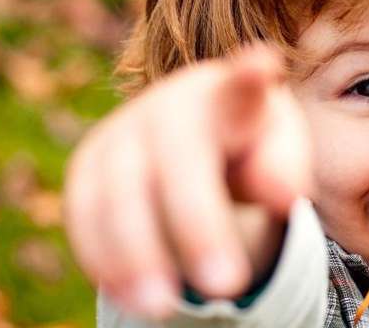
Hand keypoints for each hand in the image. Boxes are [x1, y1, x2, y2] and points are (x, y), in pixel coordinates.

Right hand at [63, 41, 311, 317]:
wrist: (195, 136)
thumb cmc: (250, 145)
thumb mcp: (278, 153)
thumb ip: (285, 168)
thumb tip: (282, 195)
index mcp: (229, 94)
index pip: (242, 81)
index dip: (250, 74)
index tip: (264, 65)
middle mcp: (169, 104)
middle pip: (178, 158)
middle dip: (199, 225)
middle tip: (228, 285)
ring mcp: (121, 133)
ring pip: (118, 192)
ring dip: (138, 255)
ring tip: (165, 308)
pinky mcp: (87, 167)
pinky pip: (84, 214)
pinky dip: (104, 258)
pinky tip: (131, 297)